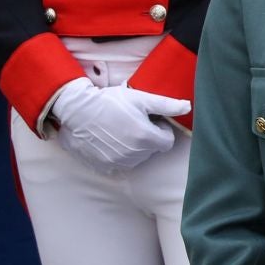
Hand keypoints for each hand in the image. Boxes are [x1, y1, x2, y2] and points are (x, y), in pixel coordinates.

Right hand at [49, 80, 191, 170]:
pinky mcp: (103, 166)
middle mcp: (134, 154)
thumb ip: (166, 105)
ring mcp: (118, 162)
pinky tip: (109, 139)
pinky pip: (119, 164)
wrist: (76, 109)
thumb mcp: (140, 98)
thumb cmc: (109, 101)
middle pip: (152, 150)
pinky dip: (118, 154)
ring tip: (120, 129)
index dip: (161, 130)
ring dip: (134, 146)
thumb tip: (187, 107)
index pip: (167, 141)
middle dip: (148, 137)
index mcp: (146, 138)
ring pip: (136, 157)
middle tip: (134, 122)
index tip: (151, 120)